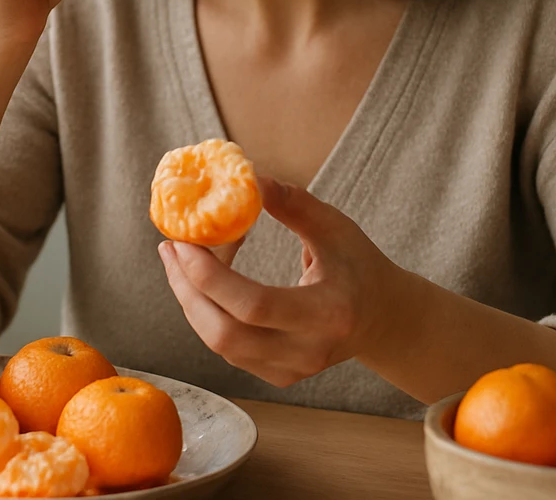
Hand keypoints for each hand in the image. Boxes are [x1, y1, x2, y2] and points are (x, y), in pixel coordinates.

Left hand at [158, 176, 402, 387]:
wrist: (384, 319)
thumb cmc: (360, 265)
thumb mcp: (336, 227)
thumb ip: (293, 204)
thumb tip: (249, 177)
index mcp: (328, 313)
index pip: (254, 305)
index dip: (210, 275)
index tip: (184, 241)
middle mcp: (308, 352)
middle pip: (225, 335)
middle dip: (187, 290)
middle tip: (171, 248)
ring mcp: (291, 371)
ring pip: (220, 344)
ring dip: (192, 299)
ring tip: (182, 258)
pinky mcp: (278, 377)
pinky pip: (228, 349)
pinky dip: (208, 313)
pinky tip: (204, 281)